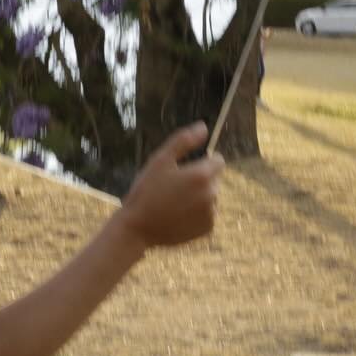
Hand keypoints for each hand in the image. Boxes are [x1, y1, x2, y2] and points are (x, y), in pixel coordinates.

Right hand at [115, 122, 223, 248]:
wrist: (137, 228)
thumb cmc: (146, 190)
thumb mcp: (160, 159)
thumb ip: (184, 140)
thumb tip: (204, 127)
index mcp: (202, 175)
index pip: (218, 161)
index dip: (203, 161)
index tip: (185, 168)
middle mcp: (211, 194)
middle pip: (214, 179)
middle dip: (200, 179)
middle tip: (173, 186)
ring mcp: (211, 213)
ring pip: (210, 196)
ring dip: (199, 196)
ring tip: (173, 201)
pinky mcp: (207, 229)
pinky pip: (207, 213)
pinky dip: (197, 212)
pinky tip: (177, 214)